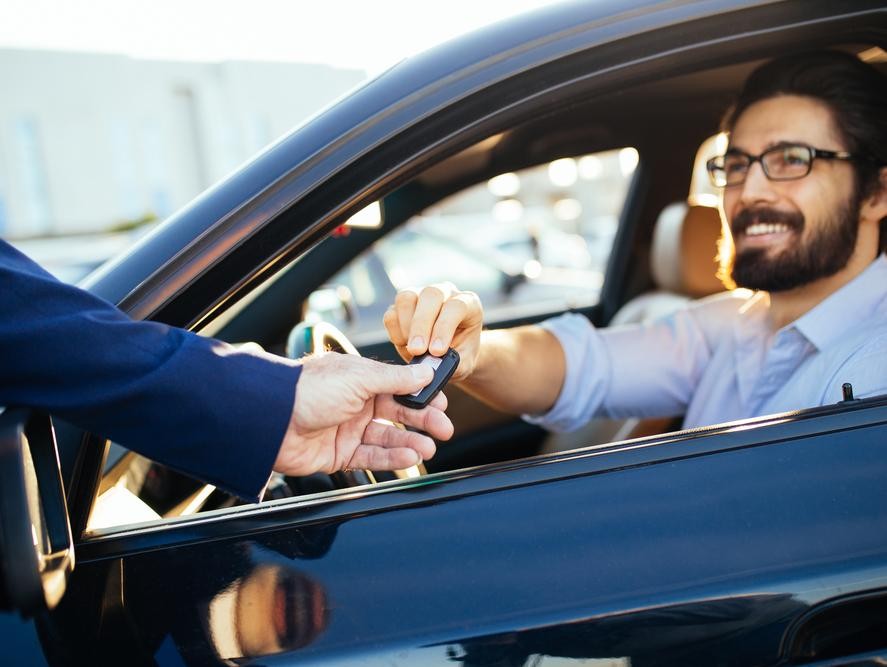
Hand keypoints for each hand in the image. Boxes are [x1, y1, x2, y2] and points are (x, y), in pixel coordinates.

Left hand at [273, 352, 452, 475]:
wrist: (270, 421)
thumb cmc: (308, 390)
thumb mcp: (359, 377)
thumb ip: (395, 379)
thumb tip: (425, 371)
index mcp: (359, 378)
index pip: (399, 386)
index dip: (421, 394)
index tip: (442, 402)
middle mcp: (355, 403)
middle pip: (397, 413)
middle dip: (423, 421)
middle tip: (444, 429)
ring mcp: (347, 429)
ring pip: (387, 438)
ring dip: (410, 443)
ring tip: (428, 448)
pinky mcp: (339, 454)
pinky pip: (371, 458)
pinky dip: (392, 459)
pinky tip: (409, 457)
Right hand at [383, 282, 482, 381]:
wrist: (449, 354)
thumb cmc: (461, 355)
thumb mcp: (464, 362)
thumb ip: (453, 363)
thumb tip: (432, 364)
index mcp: (468, 303)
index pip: (456, 306)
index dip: (444, 328)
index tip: (436, 351)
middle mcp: (445, 293)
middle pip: (430, 295)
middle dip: (421, 325)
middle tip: (417, 351)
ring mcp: (421, 295)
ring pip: (406, 298)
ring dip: (406, 326)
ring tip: (412, 349)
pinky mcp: (401, 306)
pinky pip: (391, 313)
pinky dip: (395, 332)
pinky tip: (404, 345)